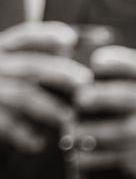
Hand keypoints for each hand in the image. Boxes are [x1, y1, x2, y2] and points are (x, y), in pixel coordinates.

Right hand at [0, 22, 92, 152]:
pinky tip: (40, 143)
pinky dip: (24, 135)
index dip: (48, 35)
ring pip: (23, 96)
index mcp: (3, 50)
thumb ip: (37, 58)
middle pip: (31, 66)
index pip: (26, 37)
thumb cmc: (3, 85)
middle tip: (85, 82)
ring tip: (70, 118)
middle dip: (61, 73)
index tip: (71, 39)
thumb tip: (72, 47)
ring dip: (50, 107)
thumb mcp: (11, 65)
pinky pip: (6, 124)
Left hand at [70, 46, 135, 178]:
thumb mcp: (127, 87)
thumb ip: (100, 77)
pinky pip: (115, 157)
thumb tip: (60, 64)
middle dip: (105, 96)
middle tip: (79, 97)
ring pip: (123, 130)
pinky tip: (75, 154)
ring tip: (71, 131)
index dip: (118, 62)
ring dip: (95, 131)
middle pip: (131, 97)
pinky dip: (94, 157)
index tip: (96, 61)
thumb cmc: (127, 107)